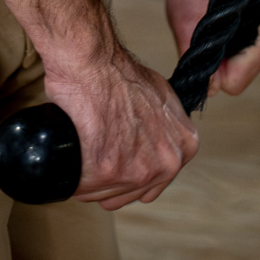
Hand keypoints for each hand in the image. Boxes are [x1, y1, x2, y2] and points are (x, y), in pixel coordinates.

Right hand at [44, 43, 197, 210]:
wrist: (93, 63)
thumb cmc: (120, 73)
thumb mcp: (163, 96)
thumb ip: (168, 125)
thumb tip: (158, 138)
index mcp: (185, 147)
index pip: (156, 181)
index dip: (133, 169)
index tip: (118, 155)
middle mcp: (167, 163)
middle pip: (132, 192)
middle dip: (113, 178)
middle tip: (98, 150)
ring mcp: (138, 171)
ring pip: (107, 195)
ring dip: (93, 179)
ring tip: (87, 147)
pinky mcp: (107, 173)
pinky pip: (83, 190)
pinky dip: (73, 177)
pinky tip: (74, 153)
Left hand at [165, 0, 259, 97]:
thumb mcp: (185, 22)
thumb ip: (196, 60)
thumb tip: (208, 89)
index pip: (234, 84)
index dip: (210, 71)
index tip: (199, 45)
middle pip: (237, 78)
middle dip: (216, 61)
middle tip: (201, 30)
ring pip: (236, 66)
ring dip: (218, 50)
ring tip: (207, 21)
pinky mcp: (259, 27)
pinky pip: (236, 52)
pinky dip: (223, 42)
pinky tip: (214, 19)